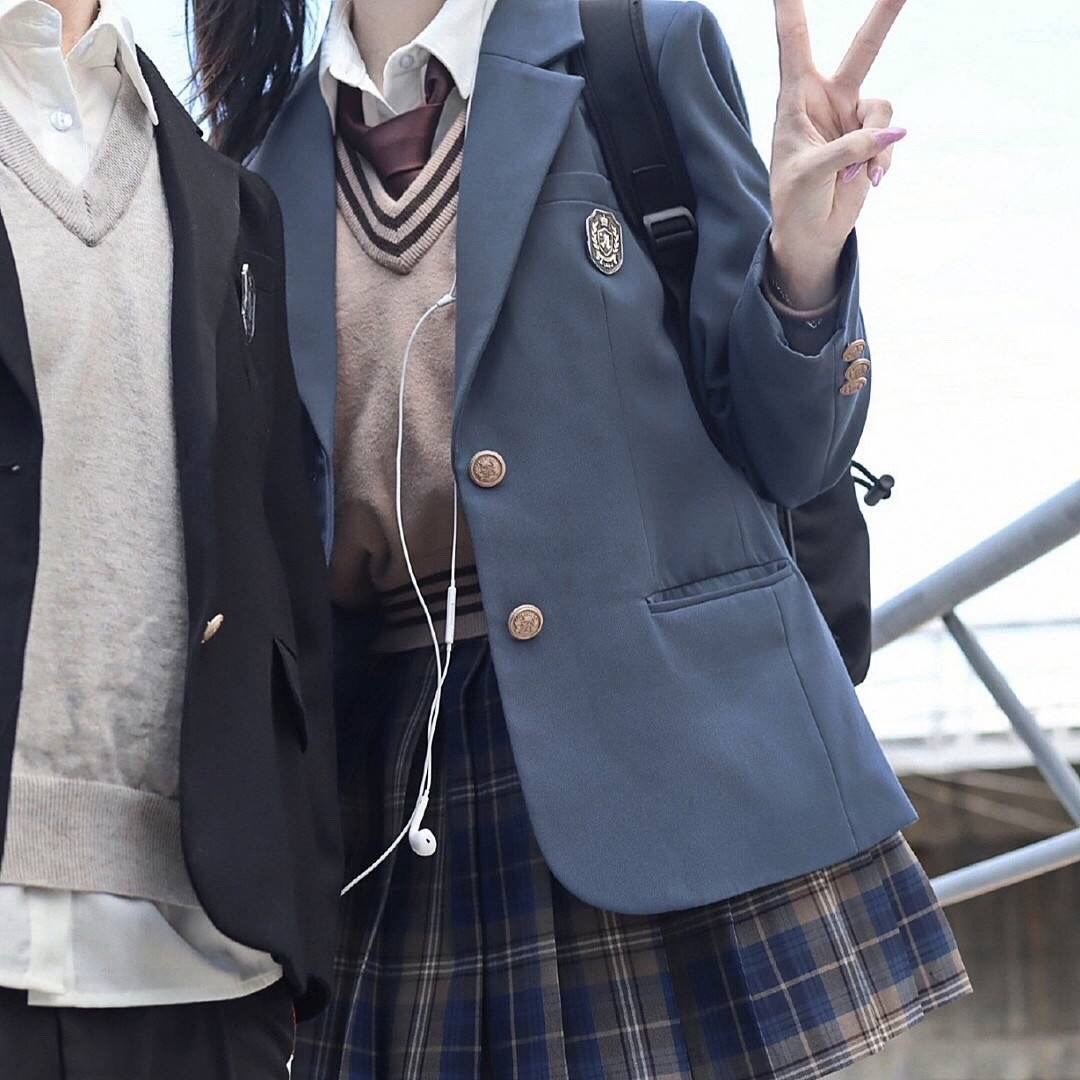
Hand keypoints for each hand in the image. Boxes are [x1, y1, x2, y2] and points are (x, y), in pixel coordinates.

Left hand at [768, 0, 908, 308]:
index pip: (793, 42)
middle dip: (885, 14)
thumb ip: (847, 148)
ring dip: (875, 144)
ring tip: (853, 174)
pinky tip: (865, 181)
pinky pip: (889, 138)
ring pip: (883, 109)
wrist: (811, 234)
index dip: (791, 7)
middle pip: (863, 48)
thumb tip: (891, 133)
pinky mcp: (872, 138)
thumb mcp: (809, 173)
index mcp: (795, 97)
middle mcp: (826, 98)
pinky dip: (882, 160)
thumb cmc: (794, 200)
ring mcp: (852, 117)